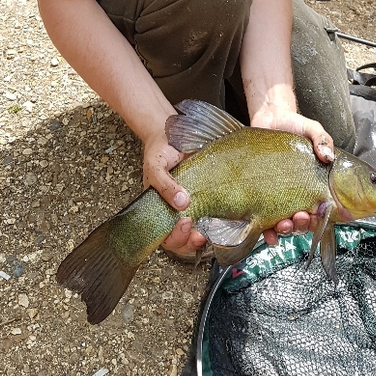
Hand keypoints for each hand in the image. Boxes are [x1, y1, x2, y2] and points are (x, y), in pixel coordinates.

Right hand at [142, 132, 206, 256]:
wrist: (171, 133)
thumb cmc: (159, 151)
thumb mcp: (155, 166)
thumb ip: (164, 184)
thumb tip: (181, 203)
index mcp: (158, 208)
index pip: (163, 235)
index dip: (174, 238)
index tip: (184, 223)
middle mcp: (174, 211)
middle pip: (180, 241)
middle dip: (188, 242)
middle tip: (197, 232)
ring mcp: (191, 205)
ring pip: (195, 232)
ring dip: (201, 236)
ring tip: (207, 232)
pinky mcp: (206, 197)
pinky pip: (210, 214)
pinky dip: (215, 220)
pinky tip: (220, 217)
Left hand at [250, 108, 334, 245]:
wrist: (268, 119)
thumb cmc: (294, 125)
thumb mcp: (312, 129)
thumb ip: (322, 139)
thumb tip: (328, 157)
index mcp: (314, 184)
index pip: (322, 209)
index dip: (321, 217)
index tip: (317, 213)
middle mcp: (298, 194)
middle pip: (305, 221)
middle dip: (303, 224)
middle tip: (300, 216)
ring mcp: (280, 197)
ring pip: (287, 225)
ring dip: (287, 230)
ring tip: (284, 223)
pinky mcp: (262, 197)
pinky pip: (265, 222)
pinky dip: (268, 232)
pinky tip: (269, 233)